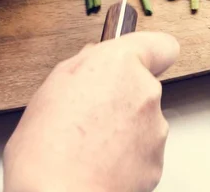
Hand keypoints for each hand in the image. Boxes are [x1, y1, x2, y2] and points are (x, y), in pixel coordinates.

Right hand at [3, 32, 179, 191]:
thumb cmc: (46, 152)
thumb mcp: (52, 88)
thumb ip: (84, 65)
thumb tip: (95, 60)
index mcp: (121, 64)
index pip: (162, 45)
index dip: (151, 53)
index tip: (141, 60)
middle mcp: (146, 90)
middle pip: (145, 85)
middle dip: (123, 97)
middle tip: (91, 115)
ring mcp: (155, 126)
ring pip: (144, 119)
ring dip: (125, 128)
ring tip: (90, 146)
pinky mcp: (157, 160)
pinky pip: (144, 150)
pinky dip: (128, 156)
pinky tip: (100, 164)